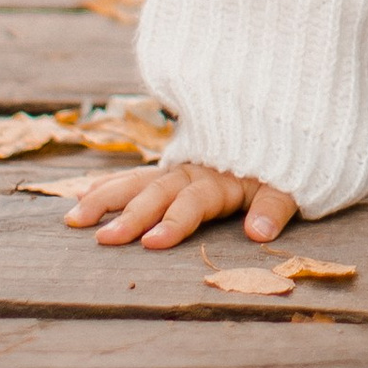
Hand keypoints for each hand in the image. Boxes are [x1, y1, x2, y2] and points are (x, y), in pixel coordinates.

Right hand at [65, 158, 296, 251]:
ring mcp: (180, 168)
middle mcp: (195, 171)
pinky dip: (109, 184)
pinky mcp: (172, 170)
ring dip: (106, 197)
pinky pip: (136, 176)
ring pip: (138, 181)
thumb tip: (259, 233)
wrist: (284, 124)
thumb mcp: (292, 185)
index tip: (150, 243)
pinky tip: (82, 196)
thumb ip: (274, 206)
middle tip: (102, 239)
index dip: (174, 222)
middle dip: (129, 216)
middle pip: (158, 193)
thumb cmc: (288, 167)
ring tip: (75, 218)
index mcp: (222, 179)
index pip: (193, 202)